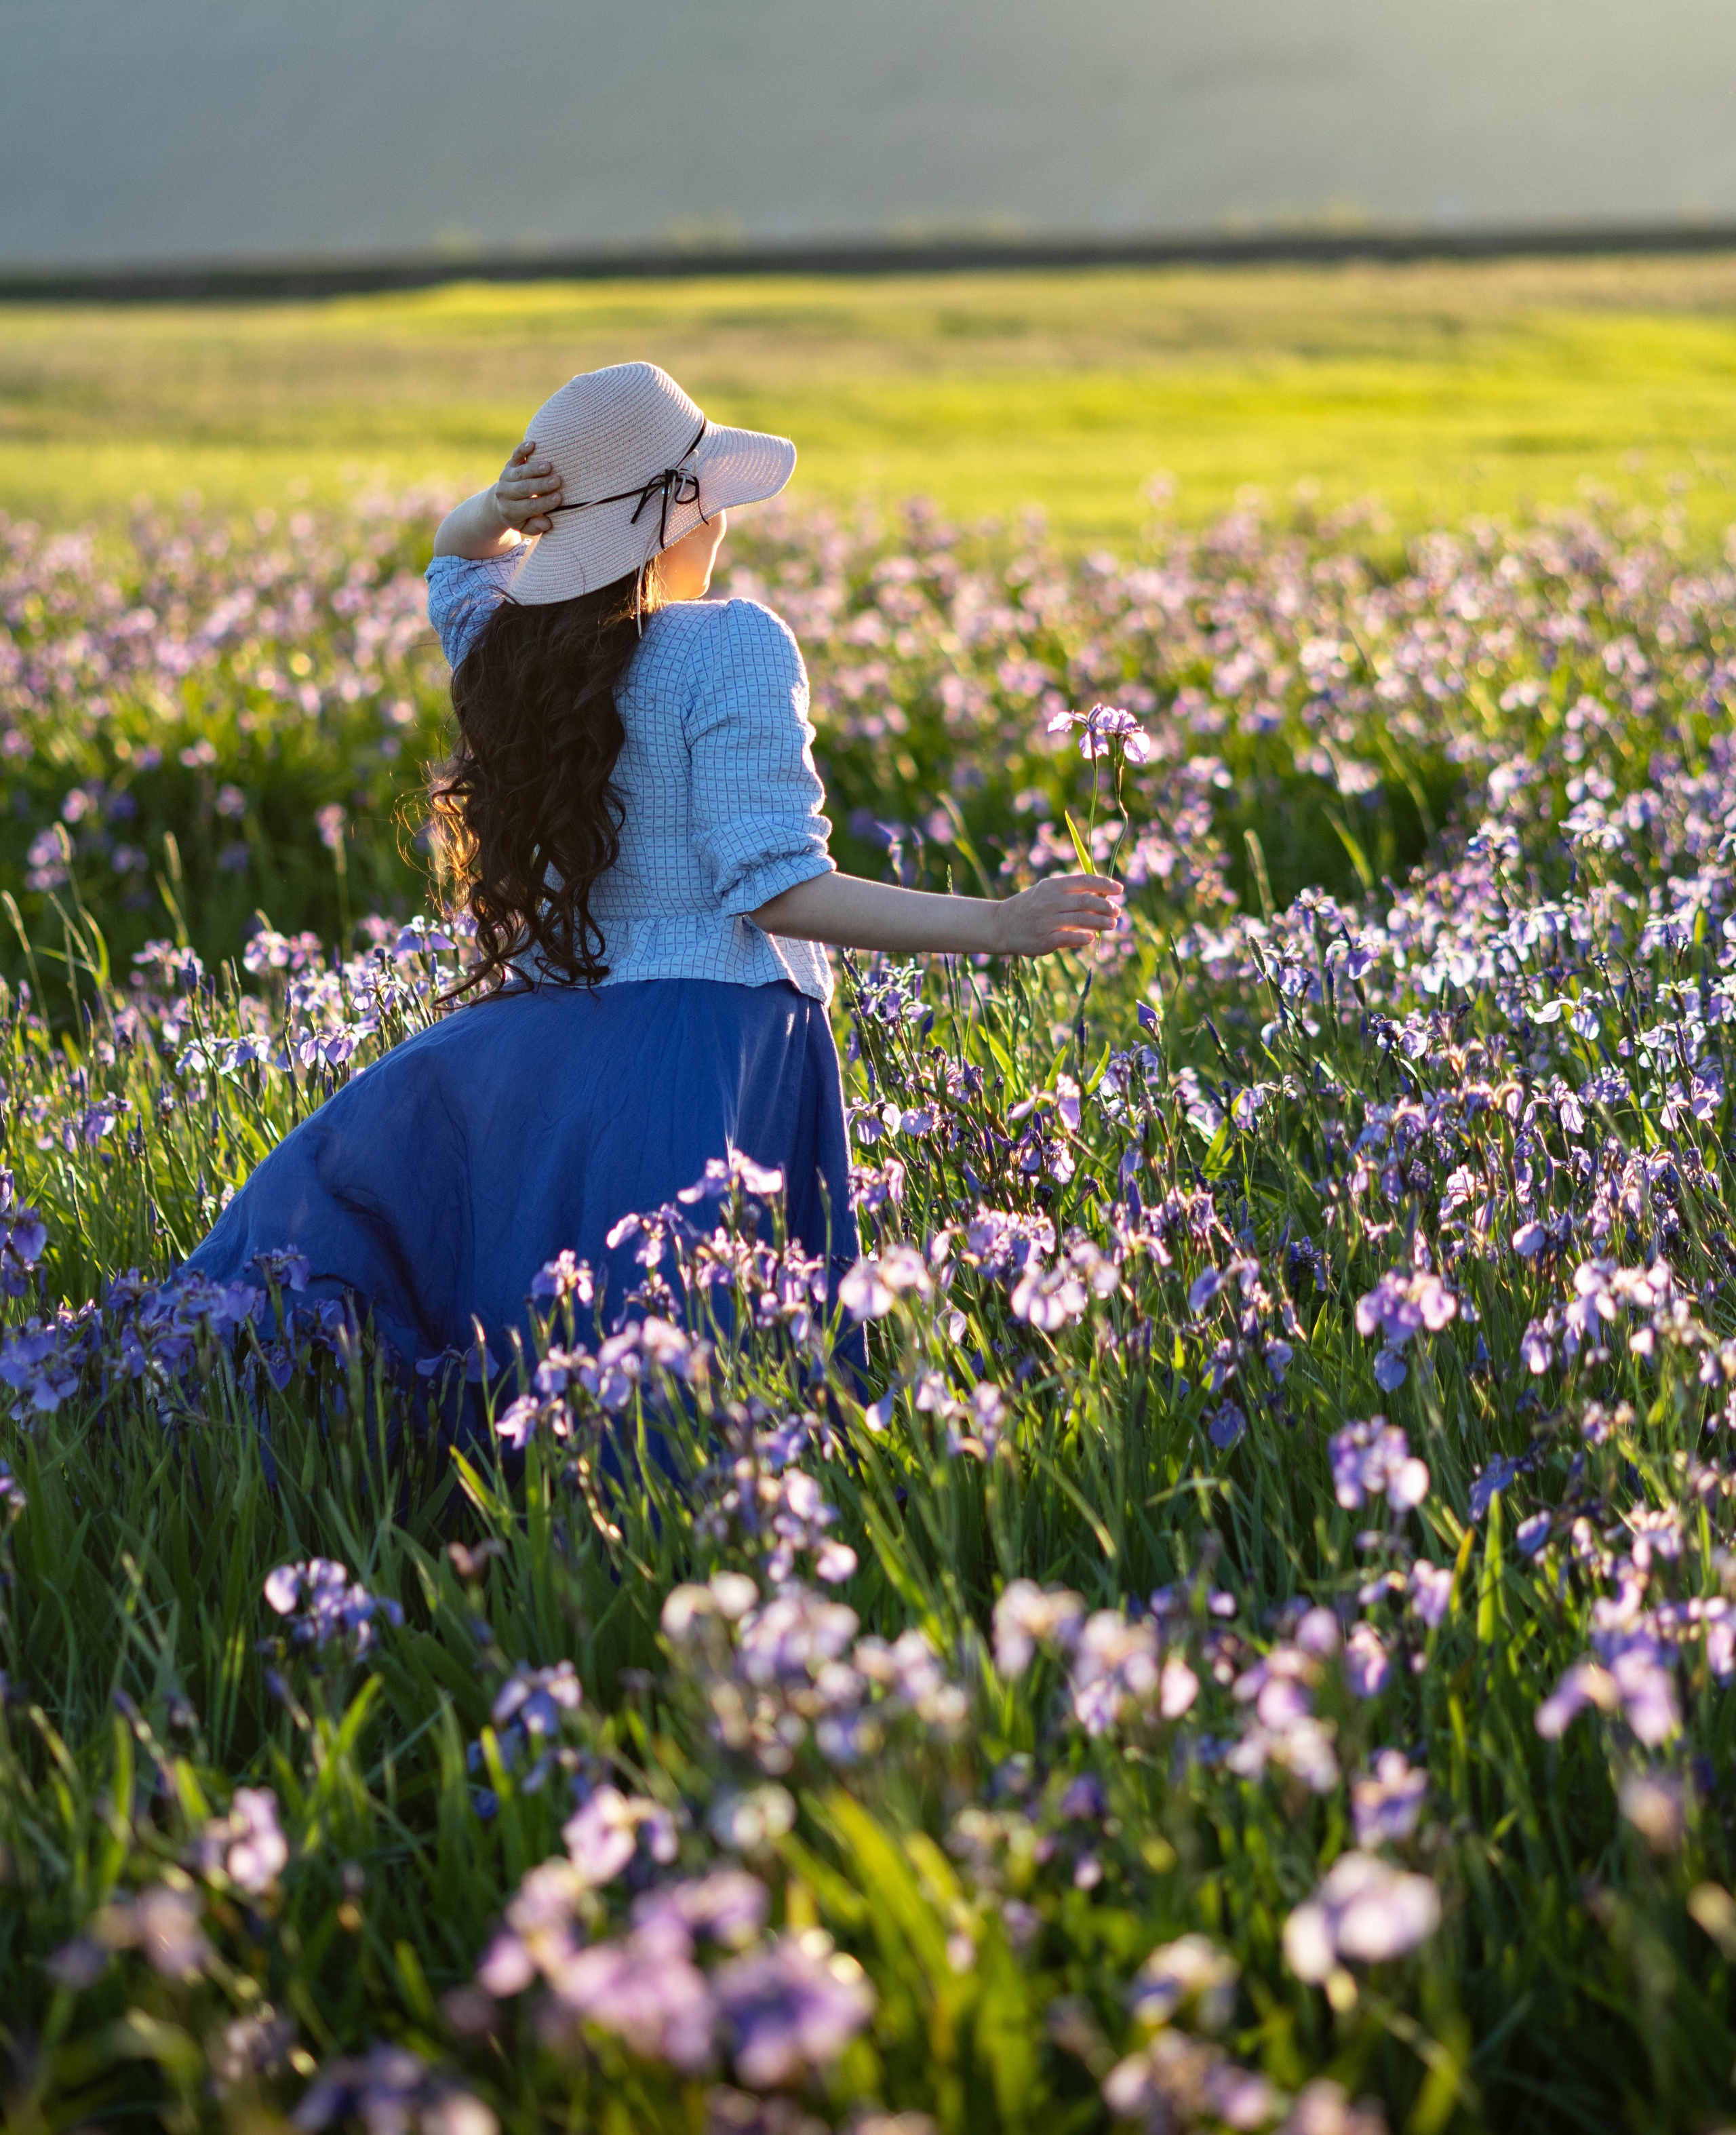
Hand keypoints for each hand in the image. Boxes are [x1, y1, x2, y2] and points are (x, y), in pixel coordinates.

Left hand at [491, 439, 563, 536]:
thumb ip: (536, 527)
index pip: (529, 506)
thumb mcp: (525, 527)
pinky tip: (533, 444)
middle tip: (557, 481)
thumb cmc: (521, 516)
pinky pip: (515, 456)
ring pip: (520, 472)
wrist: (500, 503)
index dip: (544, 502)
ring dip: (534, 469)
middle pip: (524, 488)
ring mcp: (507, 477)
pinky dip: (522, 449)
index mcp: (511, 510)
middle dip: (541, 484)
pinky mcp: (509, 464)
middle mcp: (506, 493)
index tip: (559, 497)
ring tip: (549, 466)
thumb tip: (546, 523)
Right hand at [994, 873, 1124, 955]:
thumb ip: (1068, 892)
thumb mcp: (1045, 891)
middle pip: (1087, 901)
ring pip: (1082, 920)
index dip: (1105, 884)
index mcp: (1053, 886)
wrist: (1001, 925)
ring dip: (1101, 923)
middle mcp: (1051, 901)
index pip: (1085, 880)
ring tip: (1112, 924)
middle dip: (1106, 906)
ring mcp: (1048, 921)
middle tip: (1117, 911)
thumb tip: (1100, 894)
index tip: (1119, 889)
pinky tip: (1091, 938)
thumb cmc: (1029, 907)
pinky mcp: (1045, 940)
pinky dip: (1083, 938)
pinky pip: (1069, 938)